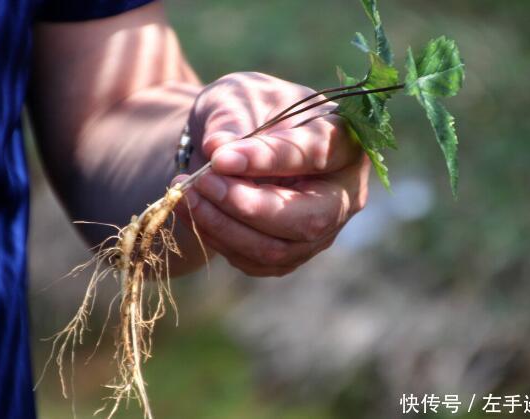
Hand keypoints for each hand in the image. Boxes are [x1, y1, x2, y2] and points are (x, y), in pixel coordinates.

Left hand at [173, 72, 369, 276]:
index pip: (314, 153)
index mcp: (344, 139)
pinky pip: (257, 262)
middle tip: (201, 182)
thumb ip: (230, 118)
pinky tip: (194, 211)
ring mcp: (322, 230)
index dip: (268, 159)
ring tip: (185, 193)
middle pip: (308, 218)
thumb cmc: (247, 110)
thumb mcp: (236, 96)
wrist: (235, 144)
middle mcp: (344, 192)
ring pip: (278, 248)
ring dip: (224, 225)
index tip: (220, 158)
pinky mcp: (293, 252)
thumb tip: (218, 149)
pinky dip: (219, 239)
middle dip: (248, 206)